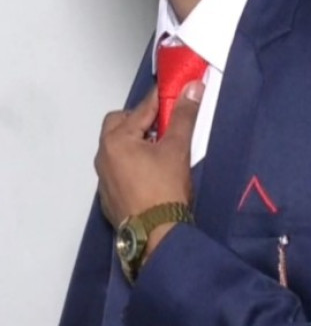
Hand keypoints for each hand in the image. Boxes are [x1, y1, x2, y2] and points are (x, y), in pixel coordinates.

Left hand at [95, 81, 203, 230]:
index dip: (161, 98)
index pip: (142, 108)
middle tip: (164, 125)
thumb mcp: (178, 148)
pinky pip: (117, 168)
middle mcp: (104, 155)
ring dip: (134, 141)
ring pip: (116, 147)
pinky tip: (150, 172)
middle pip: (119, 123)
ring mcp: (103, 177)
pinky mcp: (108, 196)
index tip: (174, 90)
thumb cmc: (165, 190)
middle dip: (140, 120)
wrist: (157, 236)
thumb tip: (192, 88)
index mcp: (117, 139)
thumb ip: (184, 115)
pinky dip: (130, 163)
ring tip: (159, 148)